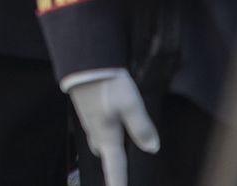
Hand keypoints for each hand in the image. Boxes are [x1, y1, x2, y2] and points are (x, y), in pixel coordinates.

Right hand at [66, 69, 159, 185]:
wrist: (84, 62)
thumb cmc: (107, 85)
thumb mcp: (131, 105)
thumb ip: (142, 127)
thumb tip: (152, 147)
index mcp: (107, 136)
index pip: (115, 167)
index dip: (118, 183)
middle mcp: (96, 132)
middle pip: (106, 154)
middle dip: (115, 161)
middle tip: (126, 161)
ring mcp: (89, 119)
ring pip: (100, 139)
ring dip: (110, 143)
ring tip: (122, 138)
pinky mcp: (88, 107)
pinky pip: (97, 126)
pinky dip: (106, 128)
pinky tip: (113, 117)